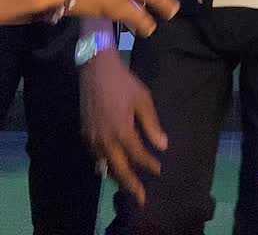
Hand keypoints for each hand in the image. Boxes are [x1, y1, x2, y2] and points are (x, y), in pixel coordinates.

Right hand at [80, 50, 166, 204]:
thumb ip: (152, 125)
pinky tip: (112, 166)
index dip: (150, 165)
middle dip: (131, 185)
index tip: (159, 171)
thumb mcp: (143, 100)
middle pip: (120, 170)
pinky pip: (96, 157)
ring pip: (106, 167)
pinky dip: (105, 165)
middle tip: (141, 198)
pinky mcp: (85, 134)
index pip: (138, 156)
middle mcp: (106, 141)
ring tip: (128, 185)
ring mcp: (93, 139)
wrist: (96, 70)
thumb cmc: (124, 83)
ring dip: (117, 177)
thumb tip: (162, 146)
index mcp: (122, 132)